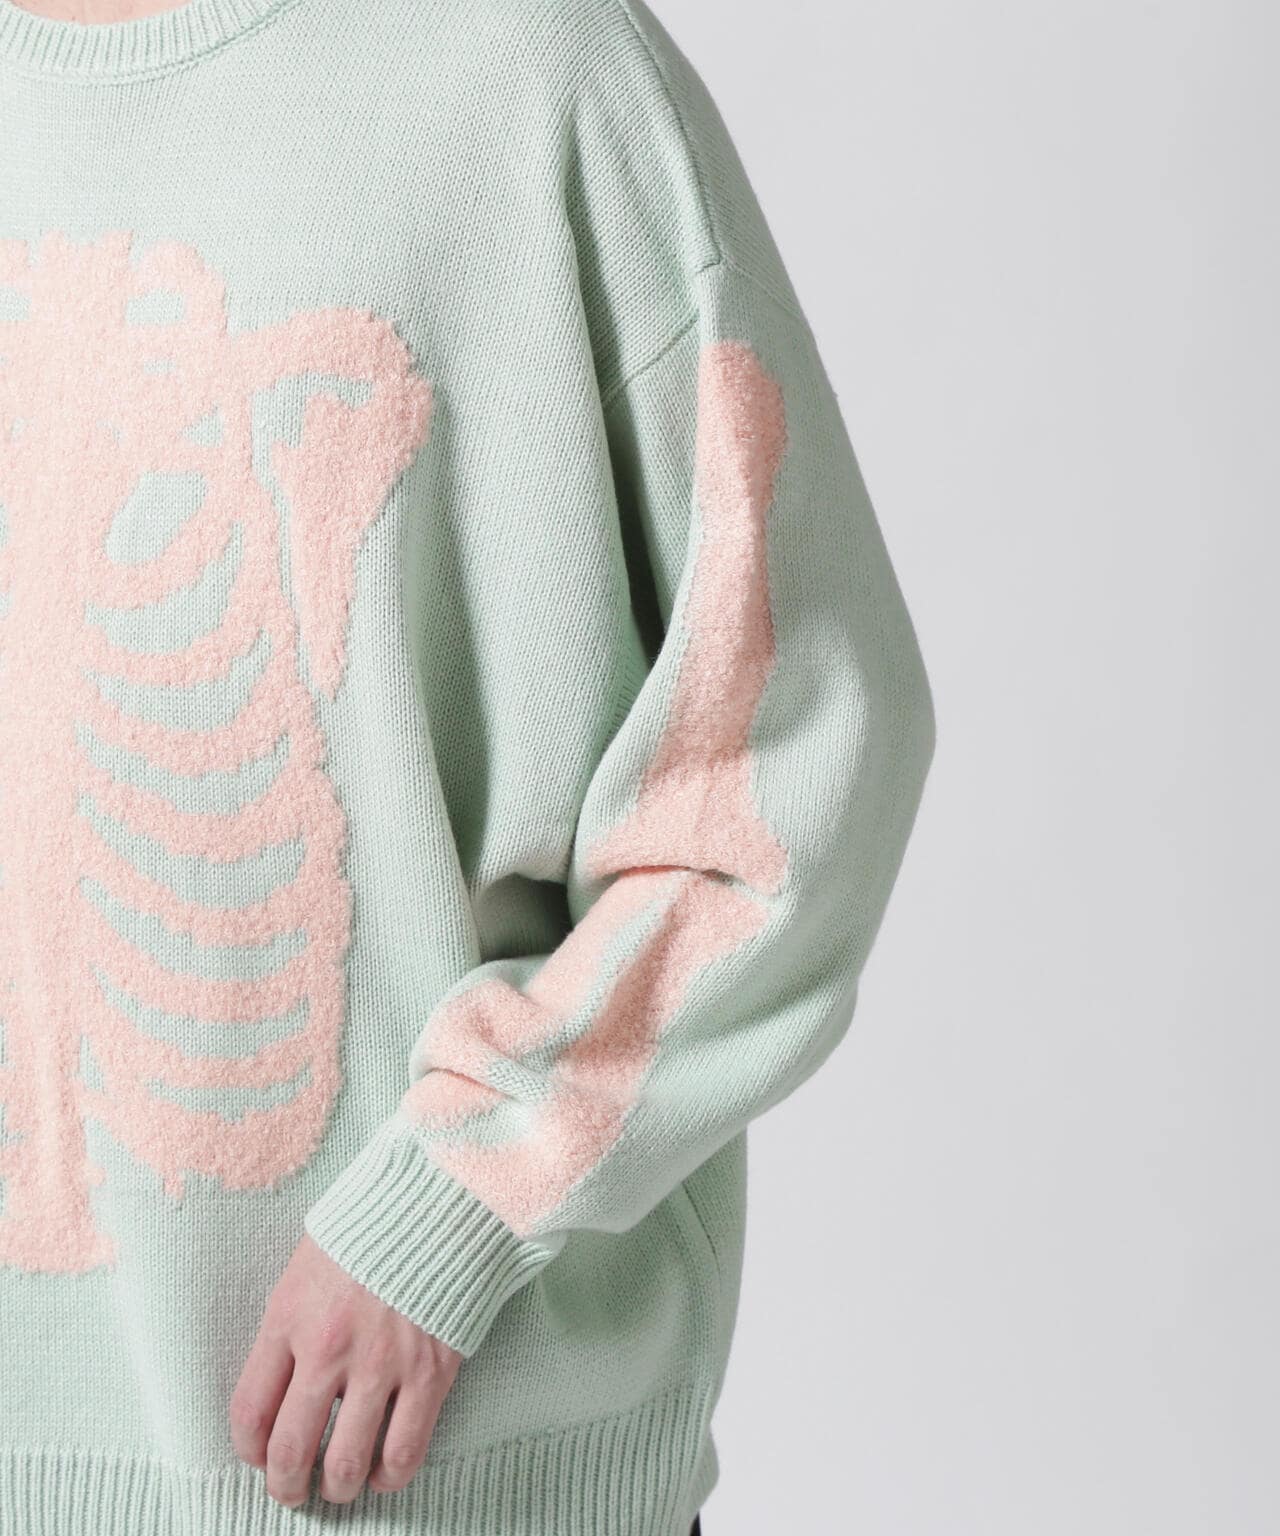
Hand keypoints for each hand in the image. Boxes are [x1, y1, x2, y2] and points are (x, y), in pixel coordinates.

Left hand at [229, 1233, 463, 1507]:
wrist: (437, 1199)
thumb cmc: (369, 1229)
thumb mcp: (306, 1266)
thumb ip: (288, 1327)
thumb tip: (279, 1390)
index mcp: (289, 1317)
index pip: (249, 1413)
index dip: (249, 1452)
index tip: (258, 1458)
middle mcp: (329, 1348)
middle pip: (291, 1451)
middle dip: (285, 1485)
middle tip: (291, 1490)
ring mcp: (382, 1363)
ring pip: (346, 1465)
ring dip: (337, 1489)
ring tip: (339, 1486)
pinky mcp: (430, 1371)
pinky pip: (404, 1452)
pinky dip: (390, 1476)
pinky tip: (384, 1471)